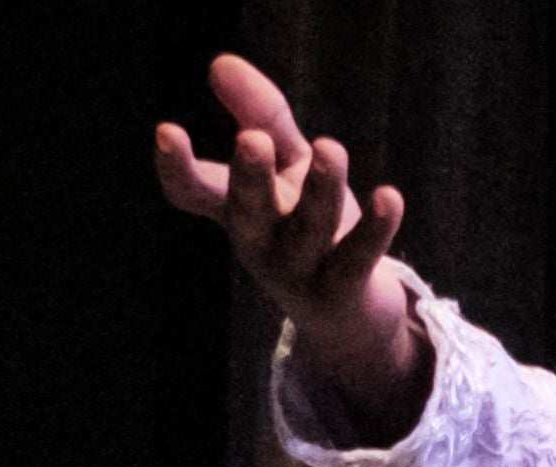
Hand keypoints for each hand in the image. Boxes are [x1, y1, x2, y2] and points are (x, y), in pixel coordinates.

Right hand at [150, 53, 430, 435]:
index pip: (193, 192)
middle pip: (249, 211)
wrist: (346, 315)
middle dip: (250, 177)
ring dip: (321, 189)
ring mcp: (300, 271)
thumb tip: (220, 62)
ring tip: (330, 149)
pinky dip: (376, 229)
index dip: (176, 167)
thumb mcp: (285, 164)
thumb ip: (260, 114)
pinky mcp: (343, 290)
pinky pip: (358, 258)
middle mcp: (260, 242)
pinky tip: (389, 197)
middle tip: (253, 141)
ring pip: (310, 227)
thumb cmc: (305, 224)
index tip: (167, 132)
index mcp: (237, 210)